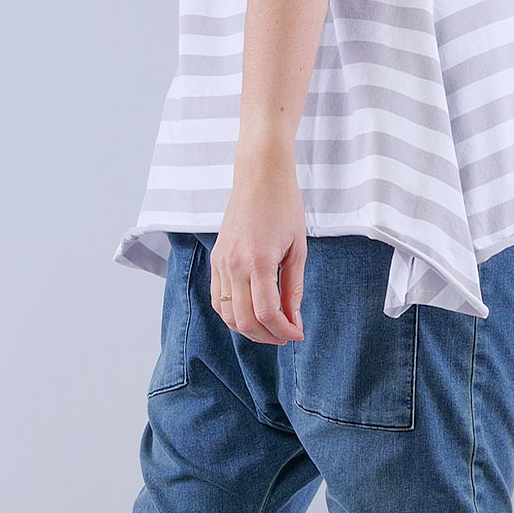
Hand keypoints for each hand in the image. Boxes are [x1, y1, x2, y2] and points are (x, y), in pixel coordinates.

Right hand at [212, 152, 306, 344]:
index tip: (297, 334)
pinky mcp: (215, 259)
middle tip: (286, 334)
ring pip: (227, 315)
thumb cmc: (284, 206)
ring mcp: (220, 263)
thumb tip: (294, 320)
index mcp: (258, 261)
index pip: (267, 313)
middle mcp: (234, 265)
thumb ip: (293, 288)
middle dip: (268, 336)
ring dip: (249, 329)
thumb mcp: (298, 249)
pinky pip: (218, 299)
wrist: (259, 177)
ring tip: (270, 326)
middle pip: (245, 321)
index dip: (283, 331)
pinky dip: (234, 314)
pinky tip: (252, 312)